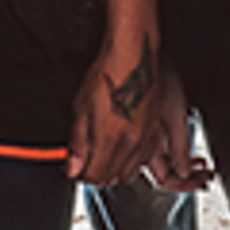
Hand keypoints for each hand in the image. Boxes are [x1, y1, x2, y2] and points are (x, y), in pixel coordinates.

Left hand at [67, 38, 183, 185]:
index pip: (95, 175)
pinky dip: (133, 159)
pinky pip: (146, 157)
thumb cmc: (107, 74)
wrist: (133, 54)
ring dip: (115, 168)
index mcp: (111, 139)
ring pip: (130, 170)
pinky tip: (123, 148)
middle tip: (85, 162)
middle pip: (112, 176)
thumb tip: (72, 168)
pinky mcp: (157, 128)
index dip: (81, 174)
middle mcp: (132, 142)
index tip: (74, 168)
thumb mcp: (81, 107)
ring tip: (103, 156)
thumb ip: (77, 142)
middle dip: (97, 173)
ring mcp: (147, 136)